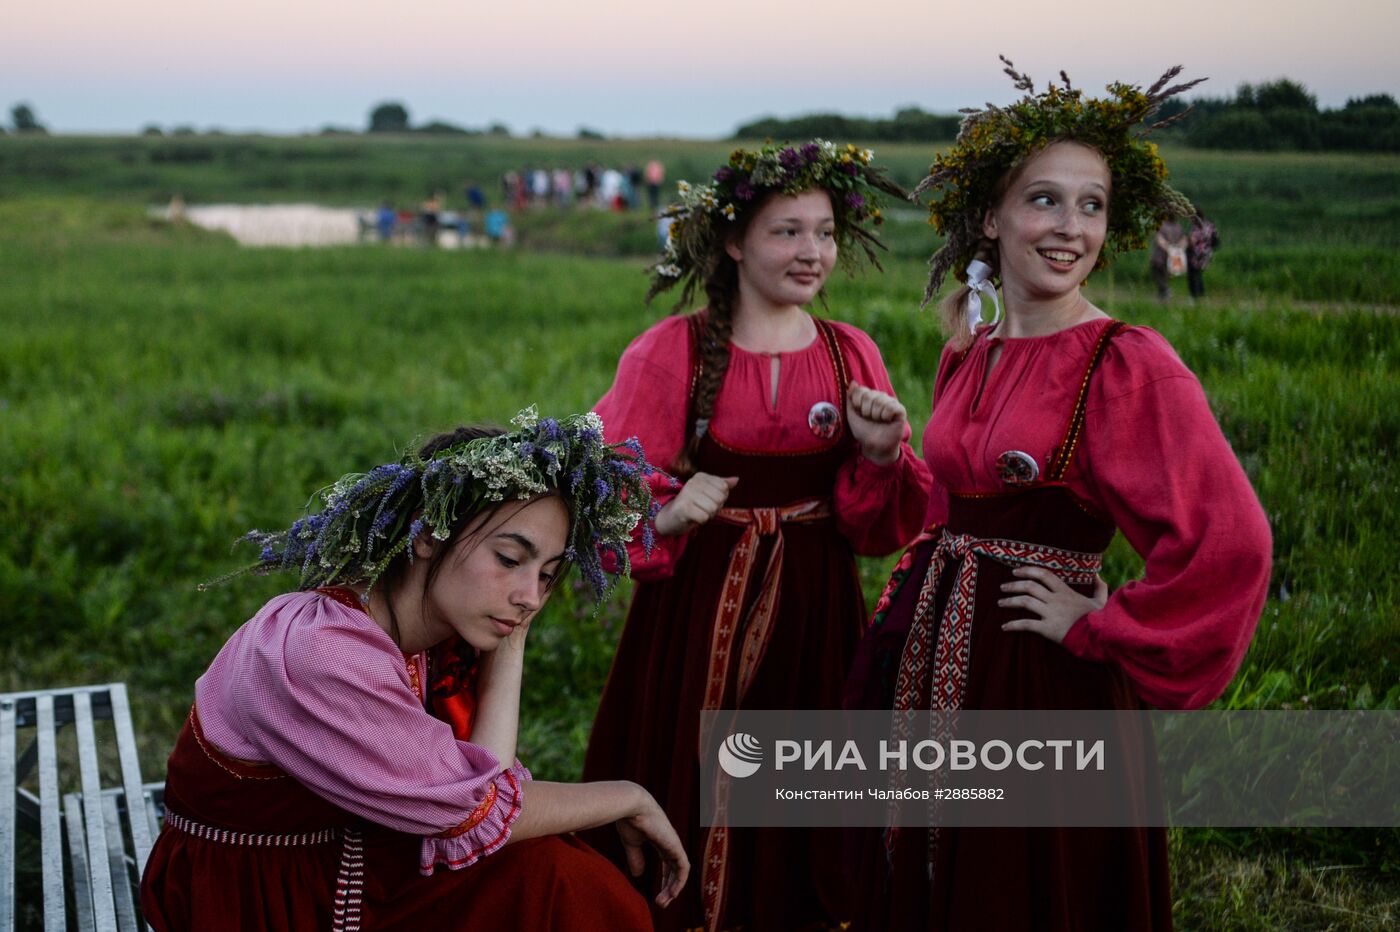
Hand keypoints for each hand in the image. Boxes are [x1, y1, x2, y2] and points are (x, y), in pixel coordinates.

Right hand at [615, 787, 689, 907]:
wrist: (631, 806)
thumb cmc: (628, 820)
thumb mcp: (631, 843)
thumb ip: (636, 858)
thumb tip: (639, 875)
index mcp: (660, 839)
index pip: (668, 863)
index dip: (665, 879)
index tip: (658, 894)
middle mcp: (669, 842)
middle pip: (674, 869)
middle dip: (669, 887)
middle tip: (661, 903)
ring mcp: (674, 843)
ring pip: (680, 871)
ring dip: (673, 888)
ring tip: (663, 903)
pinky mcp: (675, 846)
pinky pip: (683, 868)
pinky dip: (679, 882)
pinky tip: (672, 893)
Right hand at [653, 472, 737, 535]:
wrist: (669, 517)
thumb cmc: (692, 505)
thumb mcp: (707, 493)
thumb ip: (721, 486)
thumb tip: (736, 479)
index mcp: (700, 476)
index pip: (724, 487)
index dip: (720, 499)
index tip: (707, 500)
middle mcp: (693, 482)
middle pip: (720, 498)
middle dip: (715, 508)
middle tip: (702, 509)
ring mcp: (687, 494)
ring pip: (713, 508)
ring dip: (707, 515)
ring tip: (697, 513)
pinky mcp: (684, 507)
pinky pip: (705, 517)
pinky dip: (701, 521)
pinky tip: (692, 518)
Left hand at [846, 382, 906, 465]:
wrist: (874, 446)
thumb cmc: (863, 431)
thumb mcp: (852, 415)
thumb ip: (851, 399)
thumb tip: (853, 382)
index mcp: (869, 397)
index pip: (860, 390)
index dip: (857, 403)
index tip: (860, 414)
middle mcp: (880, 397)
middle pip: (869, 396)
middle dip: (866, 411)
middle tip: (870, 419)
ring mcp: (891, 402)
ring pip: (880, 401)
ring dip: (876, 415)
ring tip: (879, 421)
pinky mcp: (900, 410)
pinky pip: (891, 407)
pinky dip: (886, 416)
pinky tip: (888, 421)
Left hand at [998, 568, 1108, 643]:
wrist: (1100, 637)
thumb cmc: (1100, 620)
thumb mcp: (1101, 601)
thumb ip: (1099, 588)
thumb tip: (1097, 575)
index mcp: (1065, 591)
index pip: (1044, 575)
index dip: (1028, 570)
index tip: (1016, 571)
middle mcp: (1055, 600)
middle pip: (1030, 586)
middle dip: (1014, 585)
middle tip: (1003, 587)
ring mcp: (1051, 613)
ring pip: (1025, 602)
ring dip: (1010, 601)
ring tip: (1000, 602)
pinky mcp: (1047, 628)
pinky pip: (1026, 624)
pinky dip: (1014, 625)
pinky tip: (1005, 627)